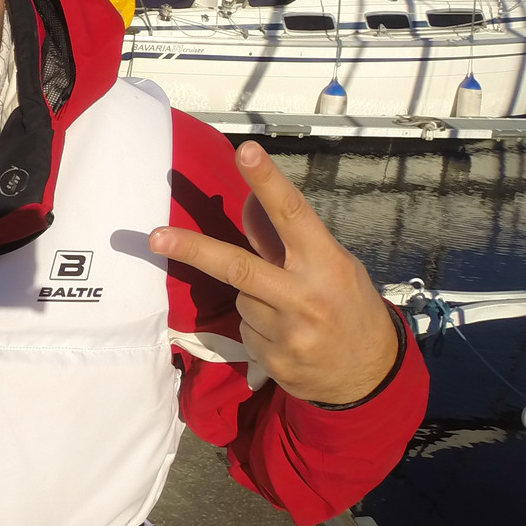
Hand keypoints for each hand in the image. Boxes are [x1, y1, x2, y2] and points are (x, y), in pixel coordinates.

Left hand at [149, 141, 397, 404]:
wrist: (369, 375)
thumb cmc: (350, 306)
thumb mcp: (332, 265)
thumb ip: (287, 239)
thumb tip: (248, 201)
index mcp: (326, 263)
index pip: (292, 214)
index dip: (268, 181)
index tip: (245, 151)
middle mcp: (305, 296)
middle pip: (238, 266)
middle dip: (194, 249)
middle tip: (155, 237)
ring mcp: (288, 333)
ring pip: (239, 299)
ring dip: (252, 298)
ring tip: (288, 311)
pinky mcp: (273, 361)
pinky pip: (245, 330)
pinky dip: (257, 328)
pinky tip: (287, 335)